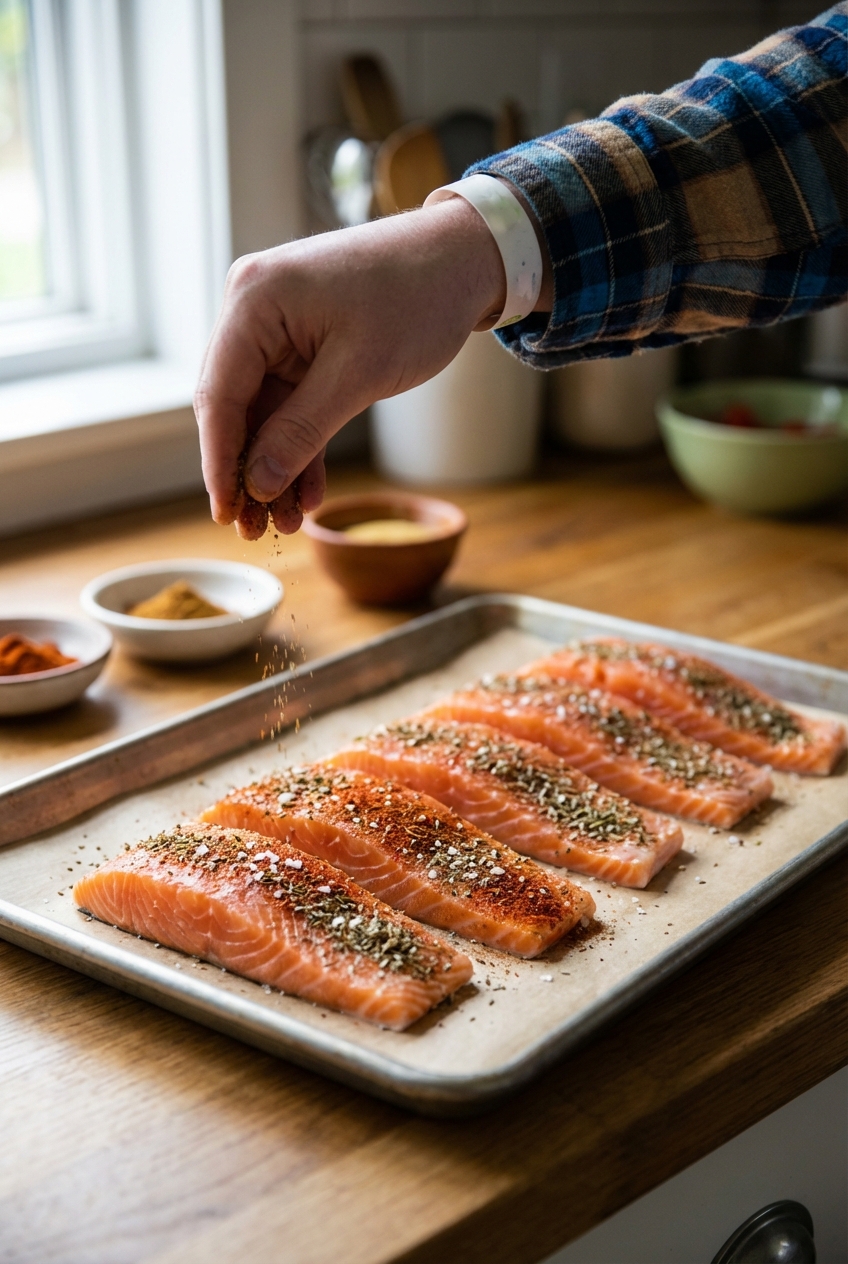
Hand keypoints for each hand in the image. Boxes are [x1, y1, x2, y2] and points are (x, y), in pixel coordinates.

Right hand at [194, 197, 507, 536]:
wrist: (463, 259)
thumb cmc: (416, 300)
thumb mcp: (360, 373)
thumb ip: (303, 430)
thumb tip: (257, 483)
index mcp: (254, 302)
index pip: (218, 395)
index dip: (219, 461)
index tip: (226, 514)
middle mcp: (253, 311)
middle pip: (234, 407)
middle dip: (247, 472)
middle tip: (254, 531)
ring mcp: (277, 328)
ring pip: (264, 414)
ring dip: (275, 468)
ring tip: (285, 523)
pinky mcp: (303, 345)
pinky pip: (292, 405)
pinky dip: (301, 446)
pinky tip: (309, 493)